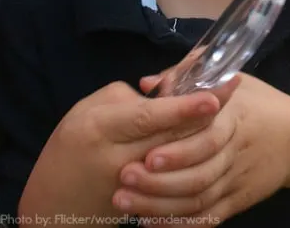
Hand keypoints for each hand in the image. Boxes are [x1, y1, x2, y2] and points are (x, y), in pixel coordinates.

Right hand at [19, 79, 236, 225]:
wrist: (56, 200)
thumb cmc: (75, 142)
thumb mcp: (90, 109)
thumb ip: (130, 99)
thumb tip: (169, 93)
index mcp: (102, 128)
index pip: (149, 117)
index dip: (183, 107)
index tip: (213, 96)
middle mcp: (119, 159)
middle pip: (173, 137)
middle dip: (206, 113)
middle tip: (233, 87)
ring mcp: (133, 187)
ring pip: (181, 160)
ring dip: (207, 134)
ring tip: (232, 110)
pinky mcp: (144, 202)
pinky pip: (177, 182)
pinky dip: (198, 161)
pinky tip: (217, 143)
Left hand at [113, 73, 289, 224]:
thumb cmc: (261, 103)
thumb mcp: (235, 80)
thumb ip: (190, 76)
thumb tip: (149, 82)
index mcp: (234, 118)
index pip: (208, 138)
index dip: (178, 150)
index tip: (146, 154)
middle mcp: (235, 152)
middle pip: (199, 174)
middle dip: (160, 180)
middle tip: (124, 178)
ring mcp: (237, 179)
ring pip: (199, 200)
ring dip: (161, 204)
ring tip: (125, 201)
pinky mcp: (239, 201)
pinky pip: (208, 218)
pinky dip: (180, 224)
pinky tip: (150, 223)